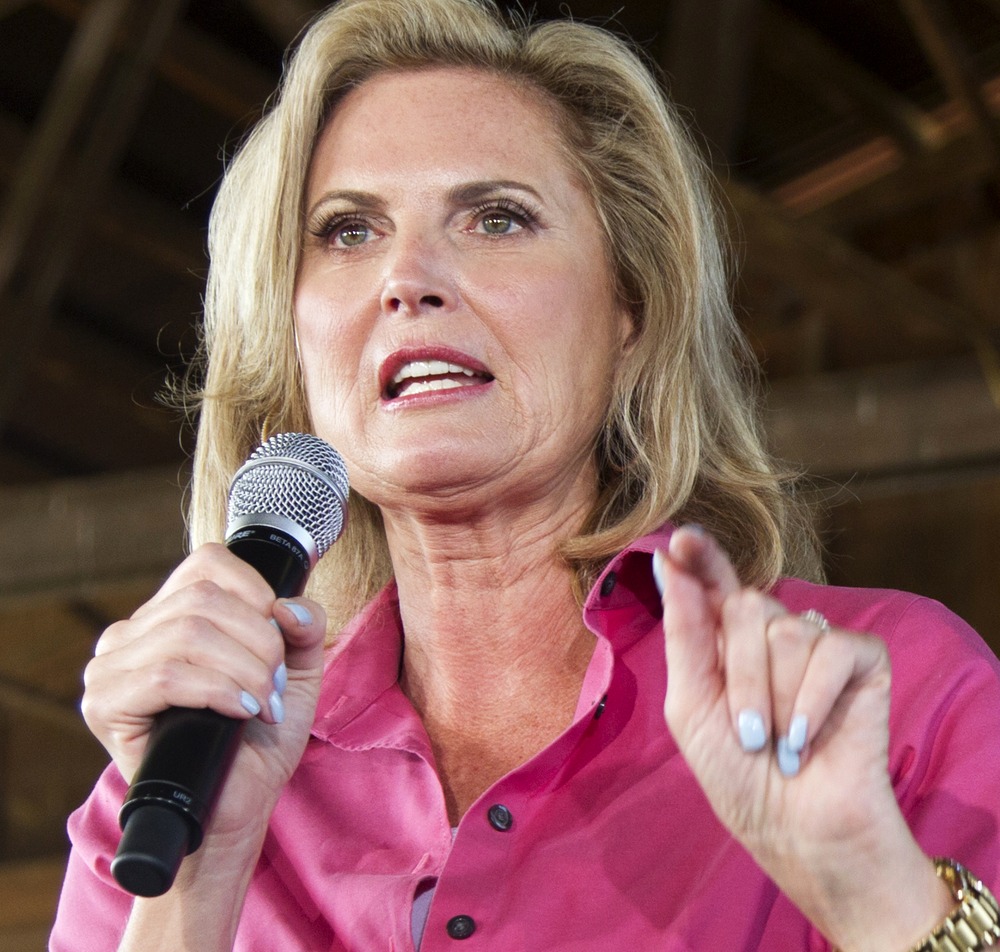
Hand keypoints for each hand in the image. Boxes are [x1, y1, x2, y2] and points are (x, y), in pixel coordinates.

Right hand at [82, 542, 327, 844]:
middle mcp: (133, 631)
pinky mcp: (105, 705)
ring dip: (243, 670)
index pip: (209, 562)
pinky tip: (238, 712)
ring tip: (259, 704)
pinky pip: (165, 676)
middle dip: (258, 642)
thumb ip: (304, 626)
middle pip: (204, 598)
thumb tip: (288, 607)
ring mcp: (111, 666)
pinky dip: (217, 691)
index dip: (256, 594)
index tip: (278, 641)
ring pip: (188, 633)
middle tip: (272, 684)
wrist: (238, 806)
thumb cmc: (259, 736)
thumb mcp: (296, 669)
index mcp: (171, 612)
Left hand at [655, 526, 949, 950]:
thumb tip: (667, 563)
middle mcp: (772, 634)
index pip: (715, 584)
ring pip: (787, 631)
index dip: (701, 556)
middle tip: (749, 733)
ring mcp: (818, 644)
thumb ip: (685, 633)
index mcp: (726, 642)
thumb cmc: (737, 775)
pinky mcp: (862, 661)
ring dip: (775, 701)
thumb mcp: (691, 705)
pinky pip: (832, 649)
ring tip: (781, 743)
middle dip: (741, 676)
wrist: (795, 831)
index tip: (680, 538)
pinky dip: (813, 700)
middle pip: (748, 606)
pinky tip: (808, 739)